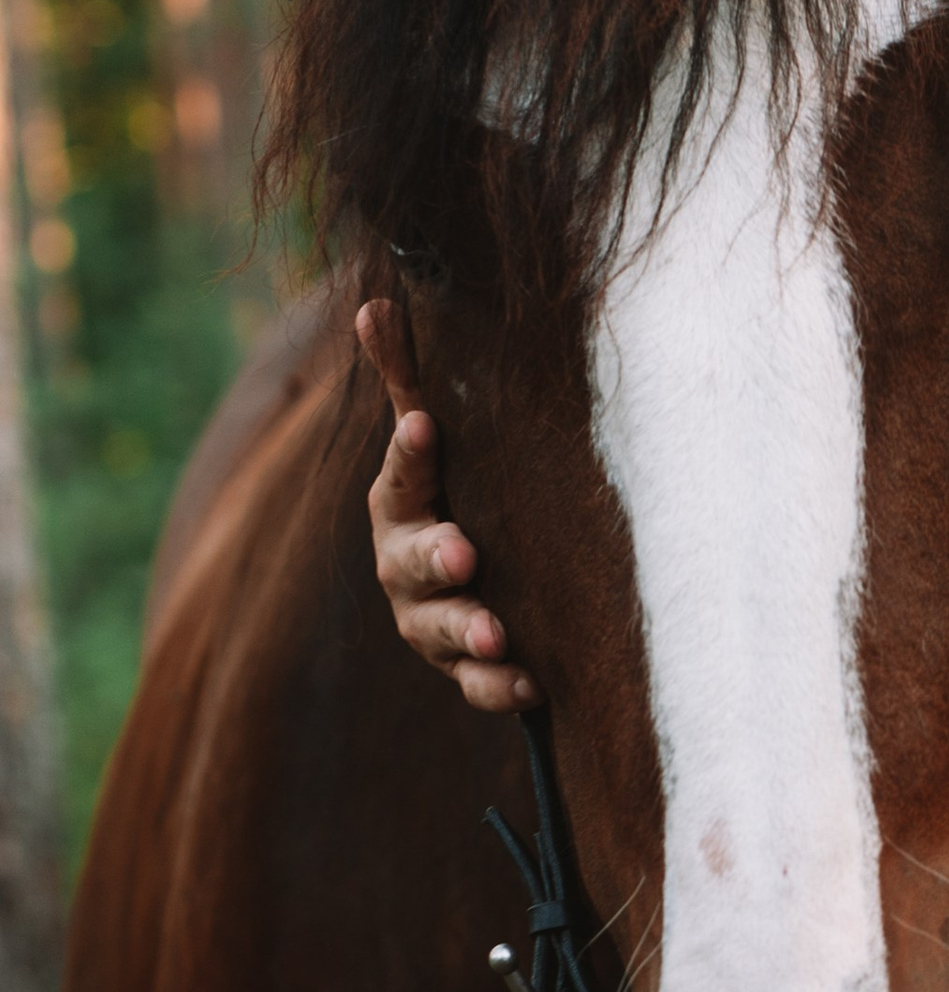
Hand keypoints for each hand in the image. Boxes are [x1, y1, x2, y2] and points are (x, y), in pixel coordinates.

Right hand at [356, 298, 539, 712]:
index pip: (401, 472)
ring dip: (467, 631)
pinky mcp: (465, 666)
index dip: (410, 451)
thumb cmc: (451, 496)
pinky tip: (534, 682)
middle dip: (435, 556)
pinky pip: (477, 684)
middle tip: (463, 551)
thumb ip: (406, 379)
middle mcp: (405, 564)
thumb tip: (371, 304)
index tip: (427, 425)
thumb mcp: (431, 444)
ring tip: (496, 632)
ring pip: (440, 629)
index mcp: (400, 503)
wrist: (462, 584)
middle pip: (411, 561)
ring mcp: (430, 619)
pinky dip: (499, 687)